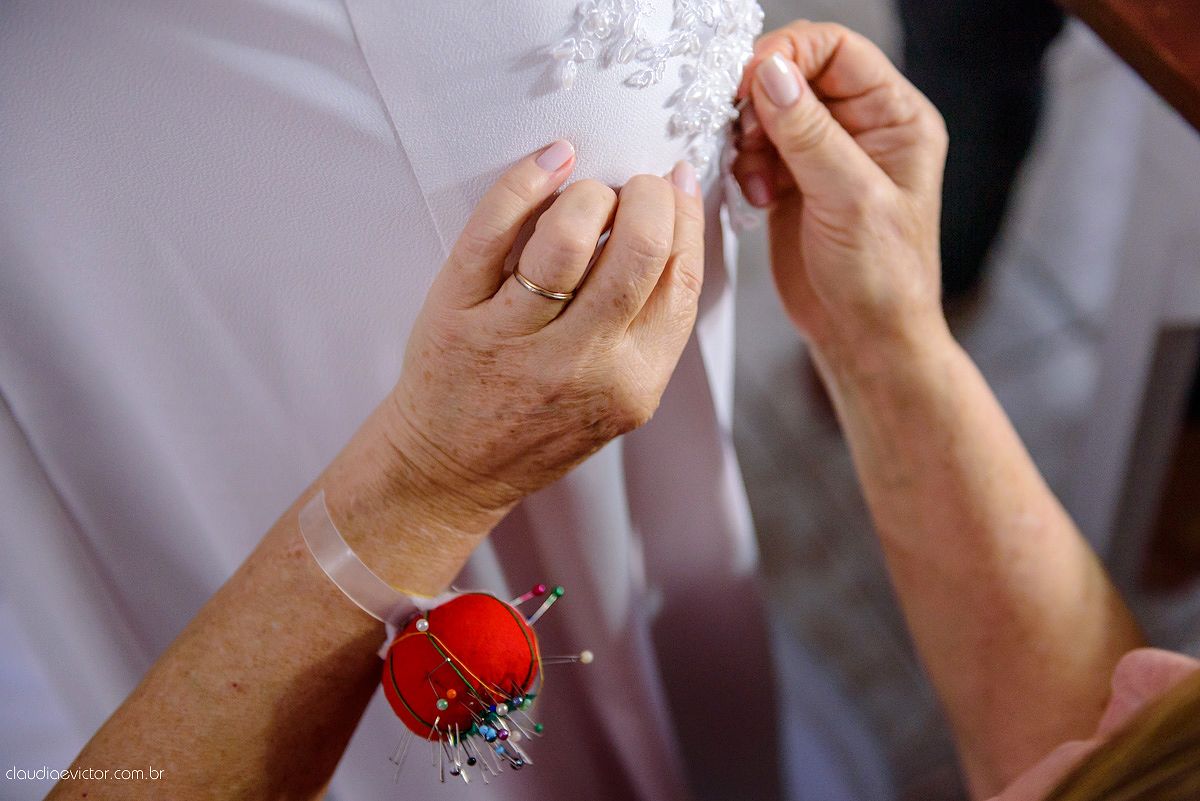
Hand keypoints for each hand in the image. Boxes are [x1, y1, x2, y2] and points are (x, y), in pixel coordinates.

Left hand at [384, 142, 703, 540]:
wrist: (453, 468)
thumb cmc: (539, 427)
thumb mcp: (617, 398)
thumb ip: (648, 328)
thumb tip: (676, 224)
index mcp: (633, 383)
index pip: (681, 278)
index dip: (686, 217)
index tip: (676, 186)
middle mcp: (579, 364)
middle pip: (640, 248)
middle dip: (646, 195)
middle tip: (633, 186)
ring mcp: (515, 338)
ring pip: (570, 235)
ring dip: (589, 192)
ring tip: (585, 191)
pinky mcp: (457, 314)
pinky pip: (493, 229)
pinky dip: (525, 180)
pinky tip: (549, 161)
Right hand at [732, 22, 948, 365]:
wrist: (863, 337)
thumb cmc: (883, 279)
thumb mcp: (849, 199)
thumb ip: (809, 134)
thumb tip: (772, 74)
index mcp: (896, 118)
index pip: (837, 50)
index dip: (789, 54)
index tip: (750, 81)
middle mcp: (862, 128)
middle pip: (796, 75)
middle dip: (761, 102)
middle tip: (747, 137)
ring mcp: (825, 155)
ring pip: (768, 112)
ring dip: (749, 139)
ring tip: (758, 181)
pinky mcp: (793, 182)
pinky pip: (755, 149)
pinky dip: (744, 166)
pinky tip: (756, 197)